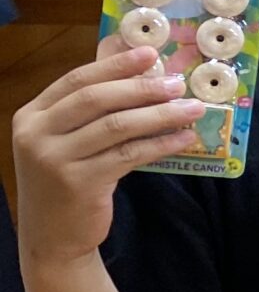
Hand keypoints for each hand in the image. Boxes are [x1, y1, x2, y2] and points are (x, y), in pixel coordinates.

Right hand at [12, 43, 204, 264]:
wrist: (51, 238)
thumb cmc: (65, 182)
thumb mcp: (65, 142)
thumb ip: (90, 112)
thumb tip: (138, 74)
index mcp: (31, 116)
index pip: (76, 80)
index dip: (114, 65)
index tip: (149, 53)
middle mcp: (36, 134)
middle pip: (96, 99)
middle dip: (142, 88)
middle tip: (178, 83)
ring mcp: (54, 159)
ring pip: (117, 126)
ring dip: (160, 115)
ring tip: (192, 108)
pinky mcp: (79, 183)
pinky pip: (129, 155)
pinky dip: (161, 144)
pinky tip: (184, 138)